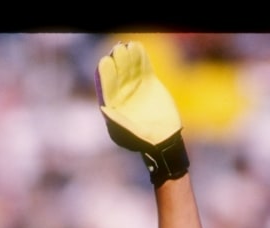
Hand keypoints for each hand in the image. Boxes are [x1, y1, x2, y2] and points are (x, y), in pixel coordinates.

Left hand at [95, 40, 188, 185]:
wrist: (165, 136)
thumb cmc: (145, 139)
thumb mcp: (131, 131)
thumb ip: (118, 120)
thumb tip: (103, 108)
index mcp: (113, 103)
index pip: (107, 85)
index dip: (106, 73)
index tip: (105, 62)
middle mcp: (122, 91)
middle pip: (118, 72)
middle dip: (118, 61)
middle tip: (118, 50)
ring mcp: (135, 84)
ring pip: (130, 66)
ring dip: (129, 55)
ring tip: (130, 46)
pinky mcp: (148, 80)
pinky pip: (144, 65)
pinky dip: (141, 57)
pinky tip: (138, 47)